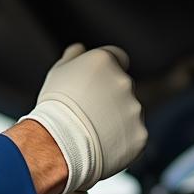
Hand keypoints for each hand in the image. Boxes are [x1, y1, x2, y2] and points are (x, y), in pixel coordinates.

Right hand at [22, 43, 146, 193]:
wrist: (57, 142)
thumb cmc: (54, 106)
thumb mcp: (57, 73)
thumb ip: (73, 57)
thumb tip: (79, 49)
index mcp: (104, 61)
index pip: (117, 57)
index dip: (107, 70)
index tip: (96, 83)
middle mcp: (124, 81)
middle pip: (122, 86)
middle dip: (110, 96)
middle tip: (88, 111)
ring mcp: (134, 109)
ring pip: (129, 111)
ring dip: (115, 118)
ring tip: (91, 131)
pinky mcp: (139, 134)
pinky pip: (132, 135)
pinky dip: (120, 140)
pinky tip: (101, 144)